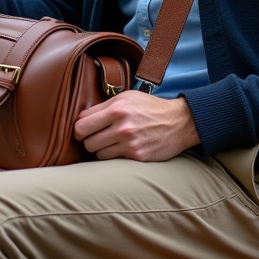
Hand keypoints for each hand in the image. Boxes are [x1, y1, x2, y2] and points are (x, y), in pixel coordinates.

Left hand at [74, 91, 200, 161]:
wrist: (179, 121)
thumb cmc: (150, 107)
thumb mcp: (127, 98)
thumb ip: (103, 106)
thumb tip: (80, 118)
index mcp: (117, 109)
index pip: (81, 124)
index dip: (79, 128)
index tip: (83, 130)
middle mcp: (122, 127)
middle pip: (87, 141)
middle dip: (88, 140)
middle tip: (96, 137)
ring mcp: (130, 143)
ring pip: (97, 154)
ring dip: (100, 149)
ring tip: (109, 142)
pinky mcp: (137, 156)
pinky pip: (112, 160)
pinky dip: (113, 156)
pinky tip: (121, 148)